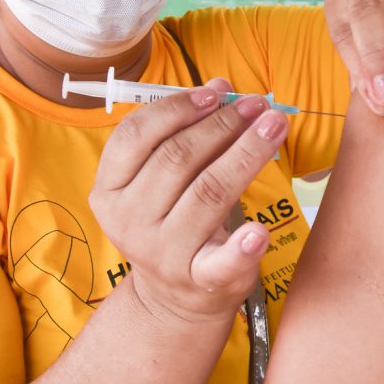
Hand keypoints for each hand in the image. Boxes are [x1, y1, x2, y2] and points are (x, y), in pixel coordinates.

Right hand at [90, 79, 286, 323]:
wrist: (174, 296)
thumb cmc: (172, 218)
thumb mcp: (163, 179)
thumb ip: (186, 132)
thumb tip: (221, 88)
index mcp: (109, 190)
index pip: (135, 137)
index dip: (176, 109)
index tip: (215, 93)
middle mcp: (129, 221)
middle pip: (177, 160)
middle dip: (222, 124)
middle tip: (258, 104)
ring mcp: (163, 254)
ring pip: (208, 193)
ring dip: (245, 153)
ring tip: (274, 126)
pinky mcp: (199, 281)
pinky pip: (221, 262)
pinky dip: (241, 247)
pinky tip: (260, 230)